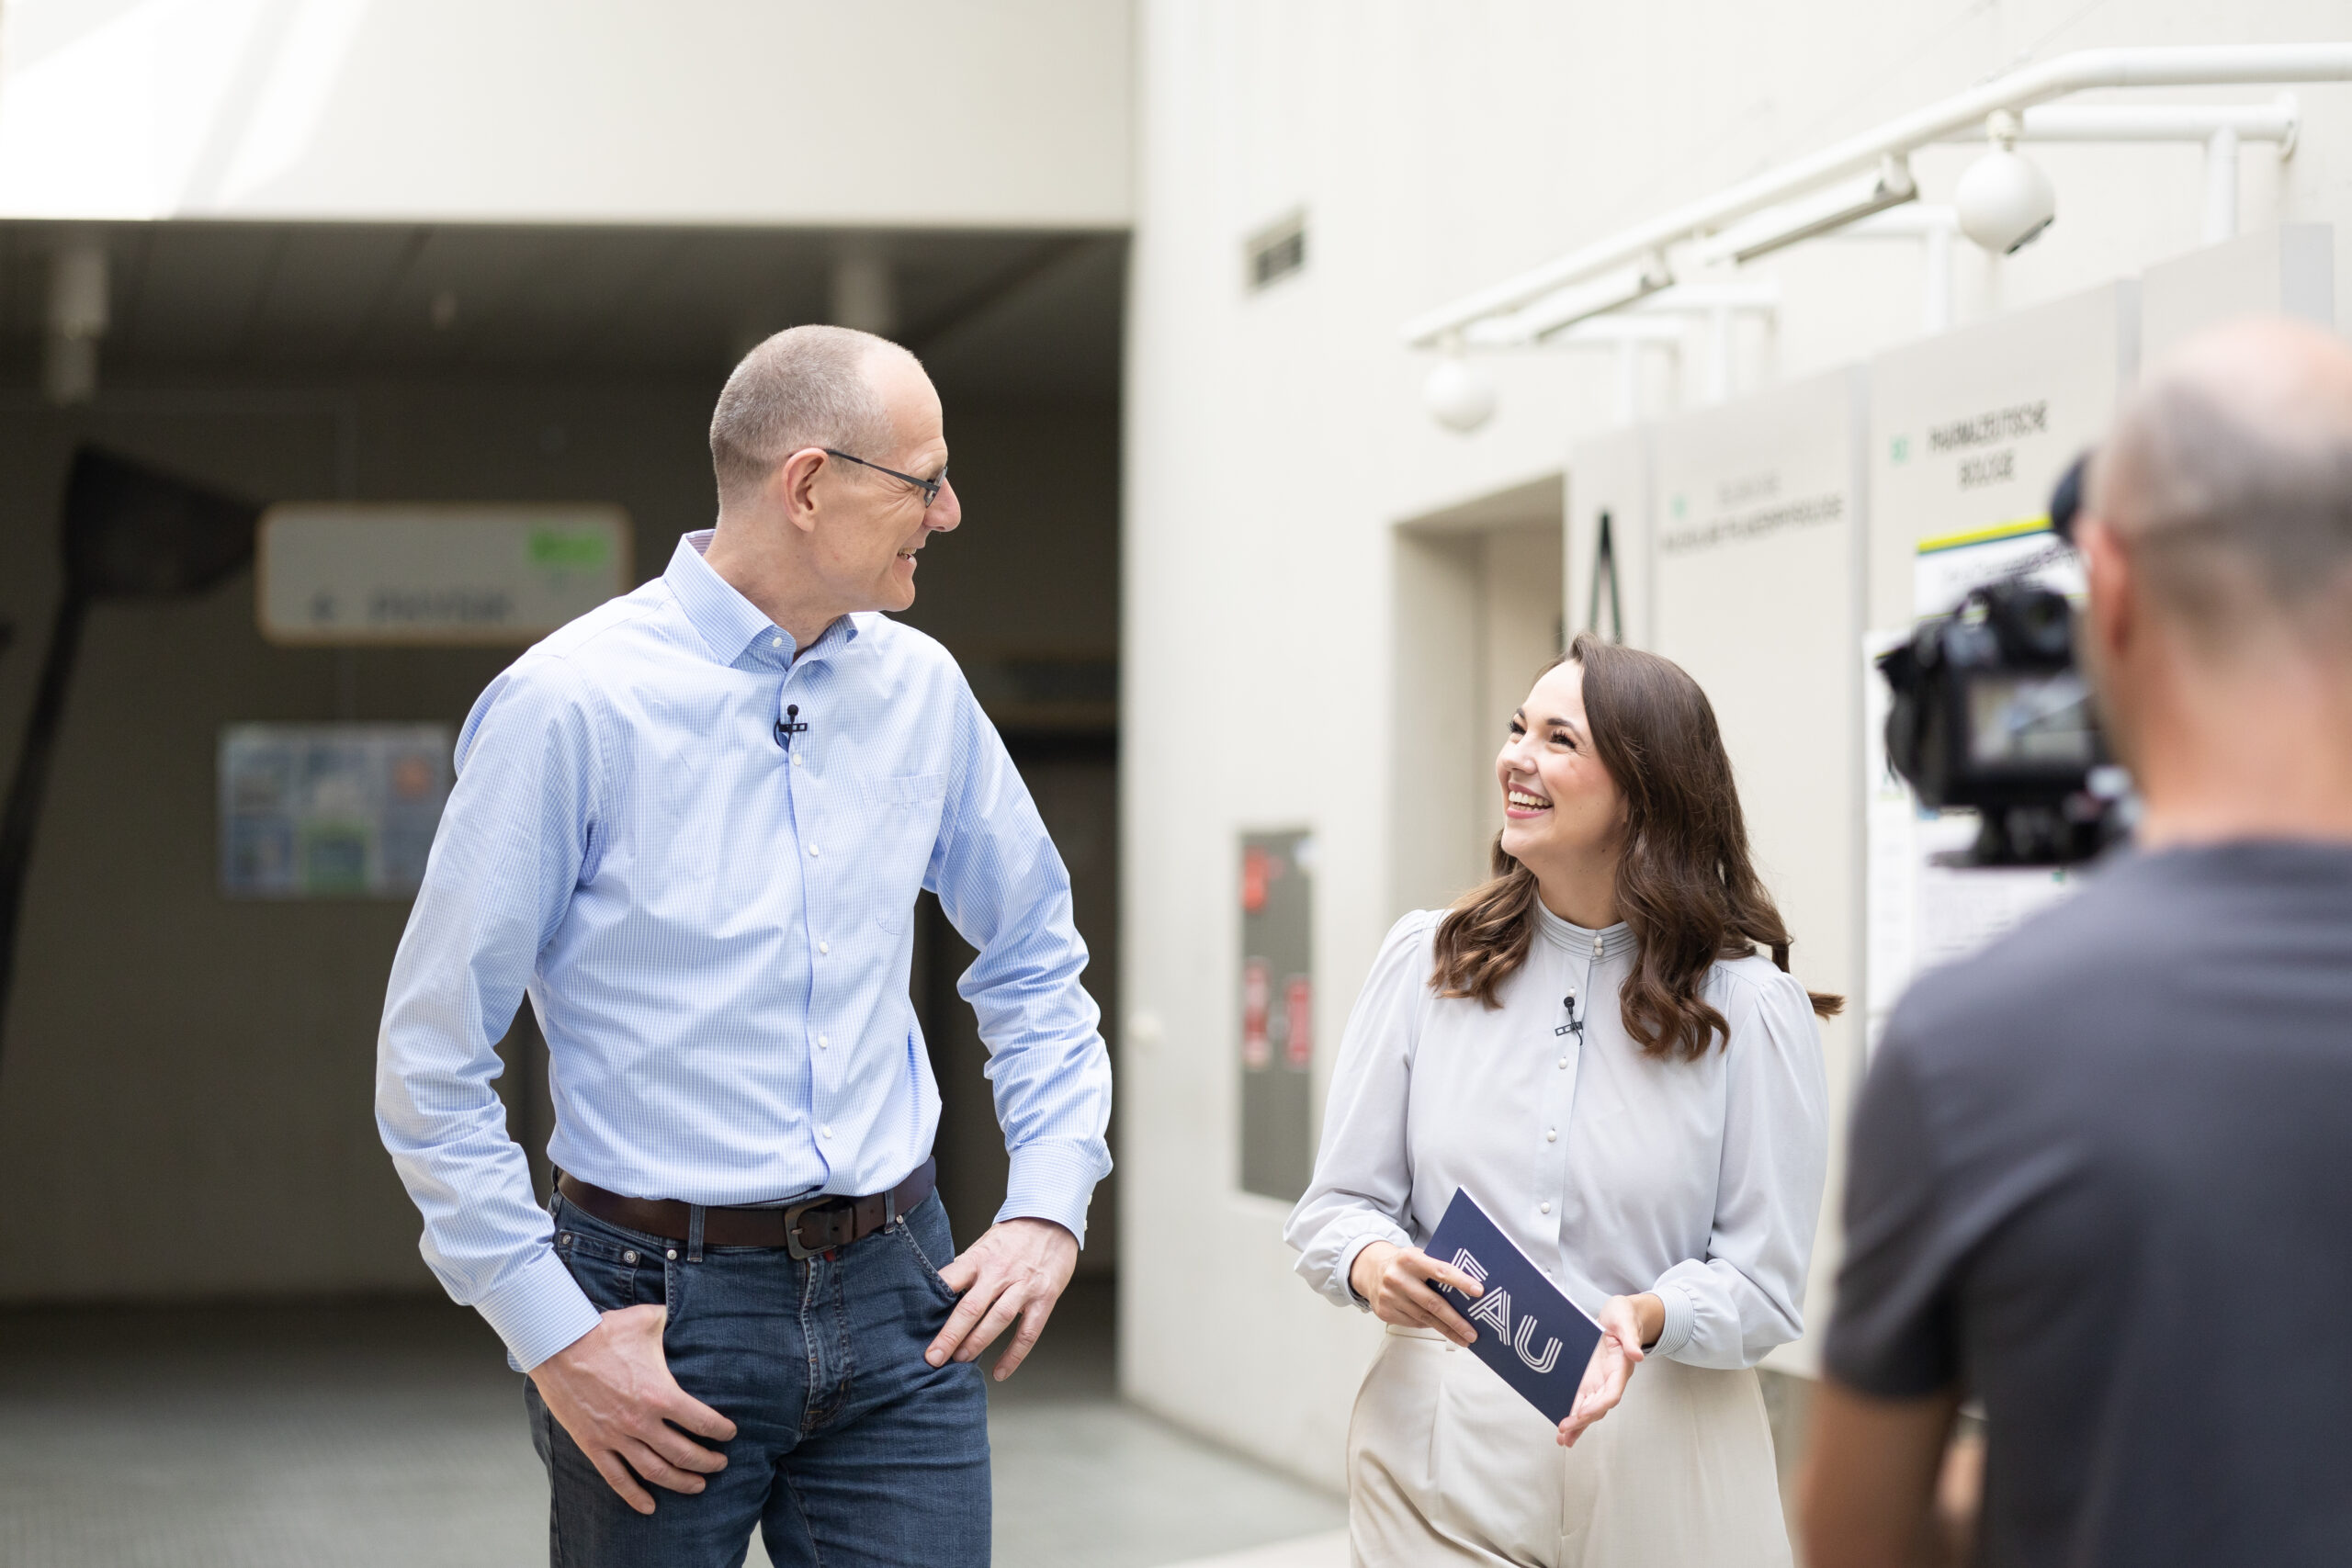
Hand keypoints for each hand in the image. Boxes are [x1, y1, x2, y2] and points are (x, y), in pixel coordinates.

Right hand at [528, 1304, 736, 1513]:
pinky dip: (634, 1495)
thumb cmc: (604, 1332)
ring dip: (680, 1482)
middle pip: (684, 1454)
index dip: (721, 1431)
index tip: (730, 1435)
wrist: (558, 1347)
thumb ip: (671, 1321)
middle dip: (707, 1462)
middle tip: (720, 1464)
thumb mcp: (647, 1320)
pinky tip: (649, 1507)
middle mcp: (641, 1421)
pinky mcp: (593, 1445)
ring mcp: (616, 1436)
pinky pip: (617, 1478)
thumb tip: (684, 1313)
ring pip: (655, 1472)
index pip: (702, 1422)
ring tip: (697, 1485)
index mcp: (660, 1394)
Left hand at [925, 1217, 1077, 1380]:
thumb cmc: (1013, 1236)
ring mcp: (1024, 1286)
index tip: (915, 1323)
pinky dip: (1014, 1355)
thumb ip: (966, 1269)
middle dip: (950, 1335)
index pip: (950, 1280)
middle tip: (933, 1357)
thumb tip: (940, 1297)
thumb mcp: (984, 1244)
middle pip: (971, 1307)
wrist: (1052, 1218)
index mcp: (979, 1257)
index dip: (931, 1302)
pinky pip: (1028, 1332)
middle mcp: (1000, 1272)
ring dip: (977, 1344)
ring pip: (997, 1320)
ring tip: (959, 1360)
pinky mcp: (1044, 1298)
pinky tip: (1000, 1371)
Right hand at [1348, 1241, 1483, 1346]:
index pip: (1440, 1271)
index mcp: (1409, 1259)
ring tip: (1464, 1337)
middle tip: (1473, 1332)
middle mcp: (1397, 1278)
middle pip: (1433, 1303)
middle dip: (1456, 1320)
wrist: (1370, 1271)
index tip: (1478, 1291)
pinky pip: (1414, 1323)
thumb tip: (1468, 1289)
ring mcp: (1389, 1297)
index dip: (1460, 1281)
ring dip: (1447, 1330)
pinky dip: (1429, 1326)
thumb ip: (1438, 1268)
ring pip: (1425, 1318)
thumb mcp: (1418, 1257)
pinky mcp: (1385, 1312)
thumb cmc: (1404, 1264)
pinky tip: (1441, 1328)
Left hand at [1557, 1292, 1662, 1447]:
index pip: (1612, 1393)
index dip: (1599, 1405)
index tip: (1584, 1413)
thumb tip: (1637, 1356)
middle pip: (1598, 1407)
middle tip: (1565, 1430)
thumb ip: (1631, 1338)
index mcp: (1621, 1369)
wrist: (1618, 1316)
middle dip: (1582, 1420)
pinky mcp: (1588, 1380)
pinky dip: (1573, 1415)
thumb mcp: (1626, 1321)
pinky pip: (1580, 1401)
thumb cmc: (1624, 1317)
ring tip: (1563, 1439)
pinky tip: (1564, 1428)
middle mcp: (1610, 1380)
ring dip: (1576, 1425)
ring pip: (1588, 1409)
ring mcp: (1598, 1381)